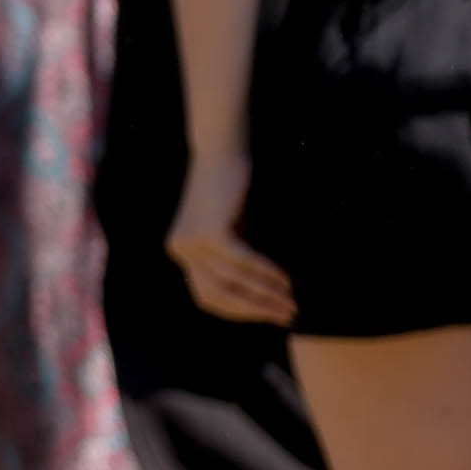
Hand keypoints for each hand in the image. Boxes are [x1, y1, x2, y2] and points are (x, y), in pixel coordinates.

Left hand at [166, 152, 295, 324]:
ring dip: (265, 295)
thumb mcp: (231, 232)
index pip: (208, 297)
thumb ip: (236, 262)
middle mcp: (180, 250)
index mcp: (181, 252)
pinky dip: (264, 273)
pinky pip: (240, 262)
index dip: (240, 311)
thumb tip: (263, 296)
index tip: (269, 317)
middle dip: (255, 309)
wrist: (221, 152)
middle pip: (218, 295)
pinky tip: (285, 280)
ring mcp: (190, 242)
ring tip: (291, 303)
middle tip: (287, 316)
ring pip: (232, 282)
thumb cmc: (232, 191)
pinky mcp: (208, 231)